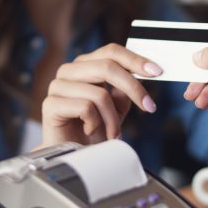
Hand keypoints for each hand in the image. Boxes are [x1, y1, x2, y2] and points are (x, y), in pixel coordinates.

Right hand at [41, 43, 161, 145]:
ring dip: (113, 118)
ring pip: (99, 93)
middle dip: (133, 88)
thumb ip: (125, 88)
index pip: (111, 52)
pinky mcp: (50, 104)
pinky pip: (85, 108)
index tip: (157, 71)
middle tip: (149, 106)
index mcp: (85, 65)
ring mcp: (57, 86)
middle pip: (107, 67)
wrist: (73, 155)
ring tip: (114, 133)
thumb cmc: (93, 130)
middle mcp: (69, 71)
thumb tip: (146, 71)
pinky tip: (90, 131)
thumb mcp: (116, 106)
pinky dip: (96, 124)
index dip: (135, 59)